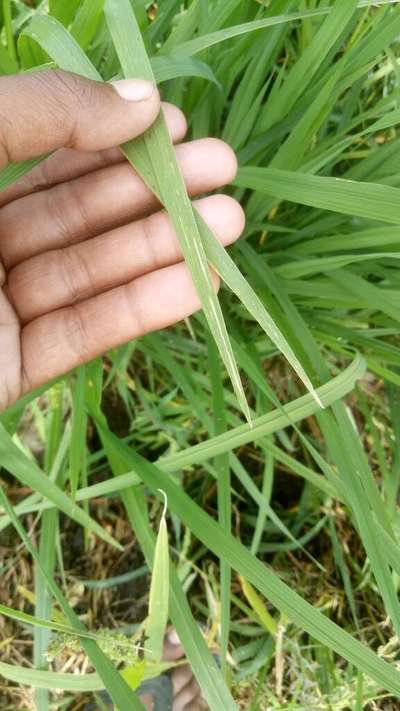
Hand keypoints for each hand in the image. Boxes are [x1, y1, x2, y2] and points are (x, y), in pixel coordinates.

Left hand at [0, 70, 243, 411]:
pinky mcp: (7, 371)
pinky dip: (141, 310)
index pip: (37, 148)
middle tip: (226, 170)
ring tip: (232, 224)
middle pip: (75, 209)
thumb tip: (139, 98)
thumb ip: (37, 112)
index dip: (108, 133)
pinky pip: (82, 333)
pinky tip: (199, 284)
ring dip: (163, 249)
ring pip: (87, 271)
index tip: (175, 122)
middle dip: (154, 189)